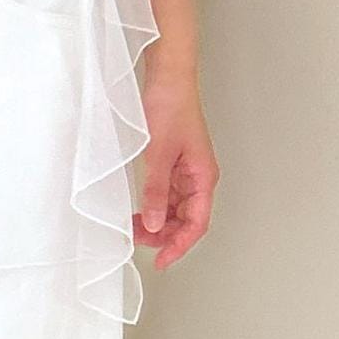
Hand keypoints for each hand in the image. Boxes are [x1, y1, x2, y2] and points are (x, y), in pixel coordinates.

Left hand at [133, 69, 218, 270]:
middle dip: (166, 237)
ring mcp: (187, 171)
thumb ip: (156, 192)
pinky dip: (155, 207)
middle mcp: (198, 177)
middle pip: (187, 221)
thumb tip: (155, 224)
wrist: (168, 77)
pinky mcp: (174, 164)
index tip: (162, 262)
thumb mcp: (158, 154)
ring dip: (158, 223)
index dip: (180, 246)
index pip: (196, 223)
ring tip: (134, 229)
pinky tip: (139, 212)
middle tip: (139, 244)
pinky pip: (168, 196)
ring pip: (176, 210)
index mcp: (203, 176)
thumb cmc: (170, 106)